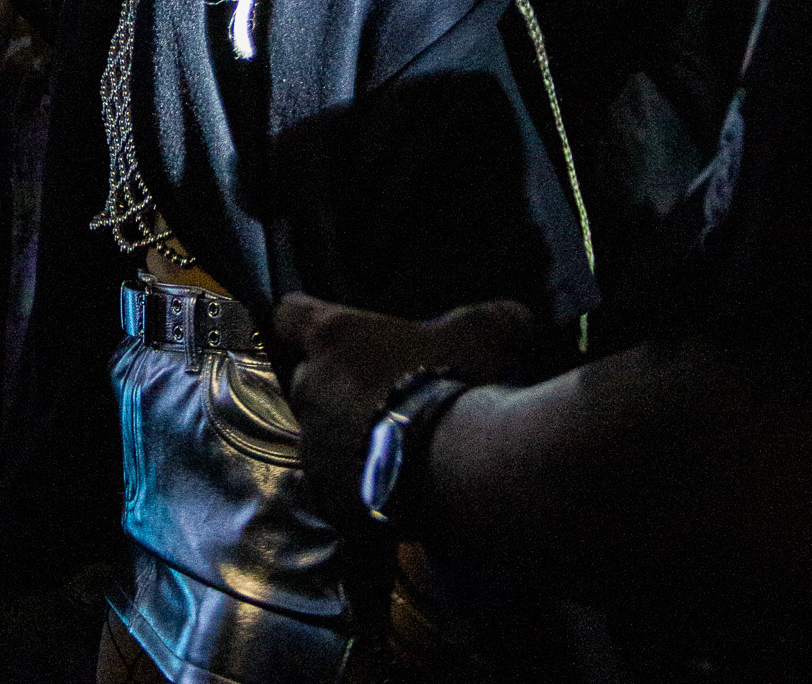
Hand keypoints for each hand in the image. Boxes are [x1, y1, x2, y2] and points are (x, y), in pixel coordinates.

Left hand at [275, 295, 533, 528]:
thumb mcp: (479, 335)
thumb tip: (520, 316)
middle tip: (381, 396)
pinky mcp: (326, 498)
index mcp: (332, 338)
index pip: (290, 314)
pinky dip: (356, 486)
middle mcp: (310, 387)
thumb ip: (493, 319)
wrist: (450, 468)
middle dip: (338, 387)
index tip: (327, 331)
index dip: (304, 320)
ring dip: (346, 439)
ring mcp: (313, 448)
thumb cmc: (451, 381)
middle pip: (309, 378)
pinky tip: (393, 486)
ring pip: (320, 436)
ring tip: (392, 447)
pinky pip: (334, 486)